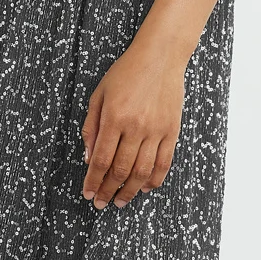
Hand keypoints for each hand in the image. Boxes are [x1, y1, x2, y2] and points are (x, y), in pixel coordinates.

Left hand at [81, 39, 186, 209]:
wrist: (161, 57)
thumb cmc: (126, 73)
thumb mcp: (99, 95)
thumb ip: (91, 128)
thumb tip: (89, 159)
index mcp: (115, 117)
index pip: (102, 160)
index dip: (93, 181)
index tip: (88, 193)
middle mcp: (136, 126)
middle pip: (121, 170)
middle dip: (108, 191)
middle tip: (101, 203)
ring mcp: (157, 130)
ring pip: (142, 171)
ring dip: (130, 191)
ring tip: (121, 202)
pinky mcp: (172, 131)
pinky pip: (164, 162)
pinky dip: (154, 179)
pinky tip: (144, 188)